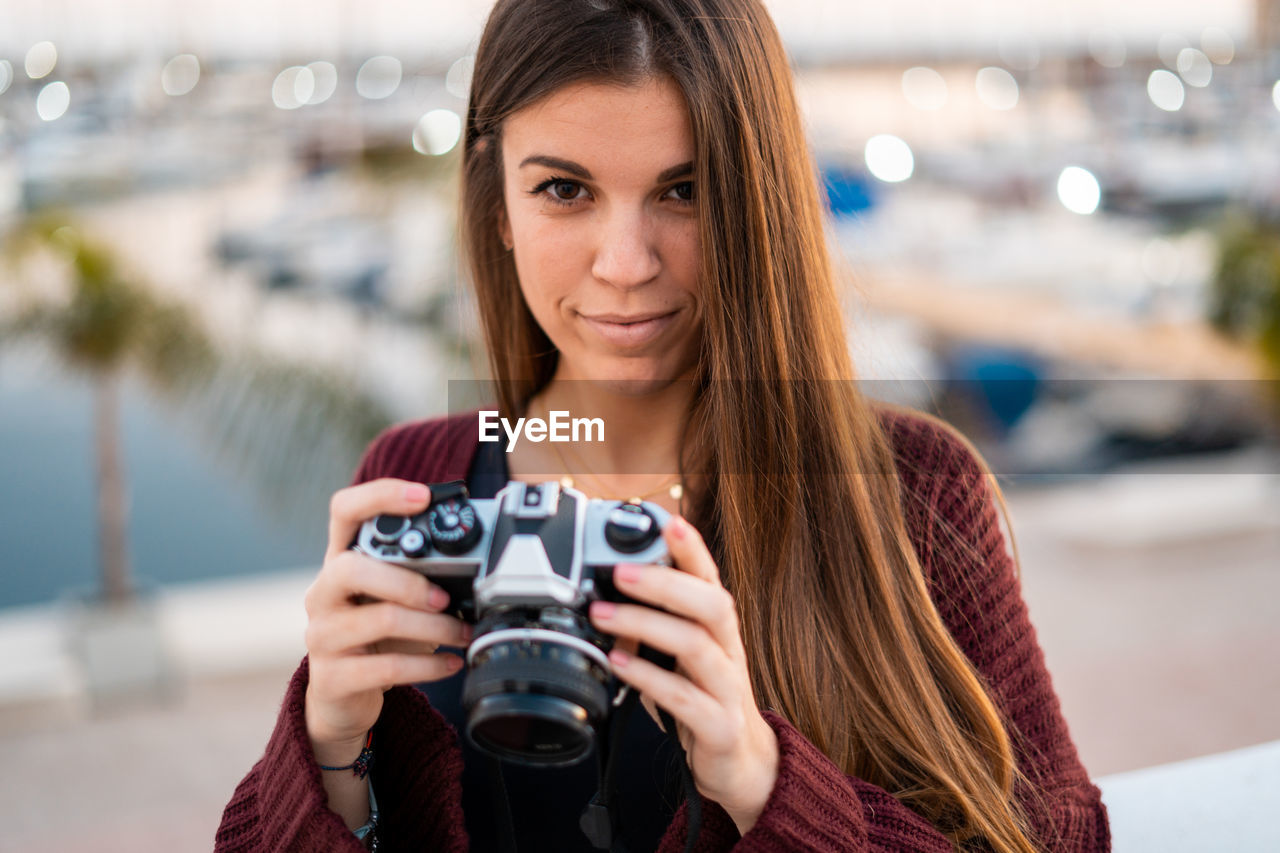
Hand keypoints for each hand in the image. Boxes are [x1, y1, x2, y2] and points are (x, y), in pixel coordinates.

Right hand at [303, 479, 472, 759]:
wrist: (342, 695)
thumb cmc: (377, 636)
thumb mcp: (393, 597)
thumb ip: (418, 573)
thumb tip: (478, 560)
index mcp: (340, 561)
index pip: (344, 510)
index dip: (379, 496)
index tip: (423, 496)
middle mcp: (323, 592)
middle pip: (351, 569)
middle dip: (408, 581)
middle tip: (446, 598)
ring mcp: (322, 635)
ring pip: (380, 621)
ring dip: (433, 628)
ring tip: (462, 633)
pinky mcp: (332, 677)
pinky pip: (387, 668)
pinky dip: (429, 665)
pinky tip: (451, 663)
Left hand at [588, 515, 778, 834]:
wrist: (739, 763)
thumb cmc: (702, 698)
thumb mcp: (678, 655)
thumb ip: (650, 624)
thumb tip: (601, 595)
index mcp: (717, 627)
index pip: (709, 576)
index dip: (692, 547)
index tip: (667, 521)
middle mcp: (728, 650)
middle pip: (711, 603)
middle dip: (665, 582)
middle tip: (619, 571)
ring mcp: (728, 688)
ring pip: (697, 645)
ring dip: (646, 625)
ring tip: (602, 616)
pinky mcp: (719, 726)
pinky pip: (685, 699)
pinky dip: (648, 678)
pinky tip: (619, 666)